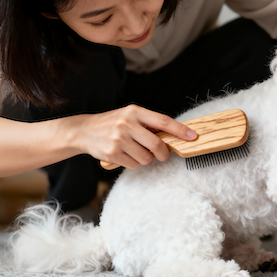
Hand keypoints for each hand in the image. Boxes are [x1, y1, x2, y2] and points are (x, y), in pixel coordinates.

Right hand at [74, 105, 196, 168]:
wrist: (84, 130)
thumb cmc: (112, 124)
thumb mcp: (129, 116)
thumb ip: (148, 124)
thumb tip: (173, 136)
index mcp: (135, 111)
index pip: (163, 121)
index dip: (180, 130)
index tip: (192, 136)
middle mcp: (127, 123)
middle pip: (157, 144)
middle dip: (163, 153)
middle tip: (162, 155)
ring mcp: (119, 139)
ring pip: (146, 158)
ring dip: (145, 158)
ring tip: (133, 150)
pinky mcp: (112, 153)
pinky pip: (134, 164)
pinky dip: (132, 162)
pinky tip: (123, 154)